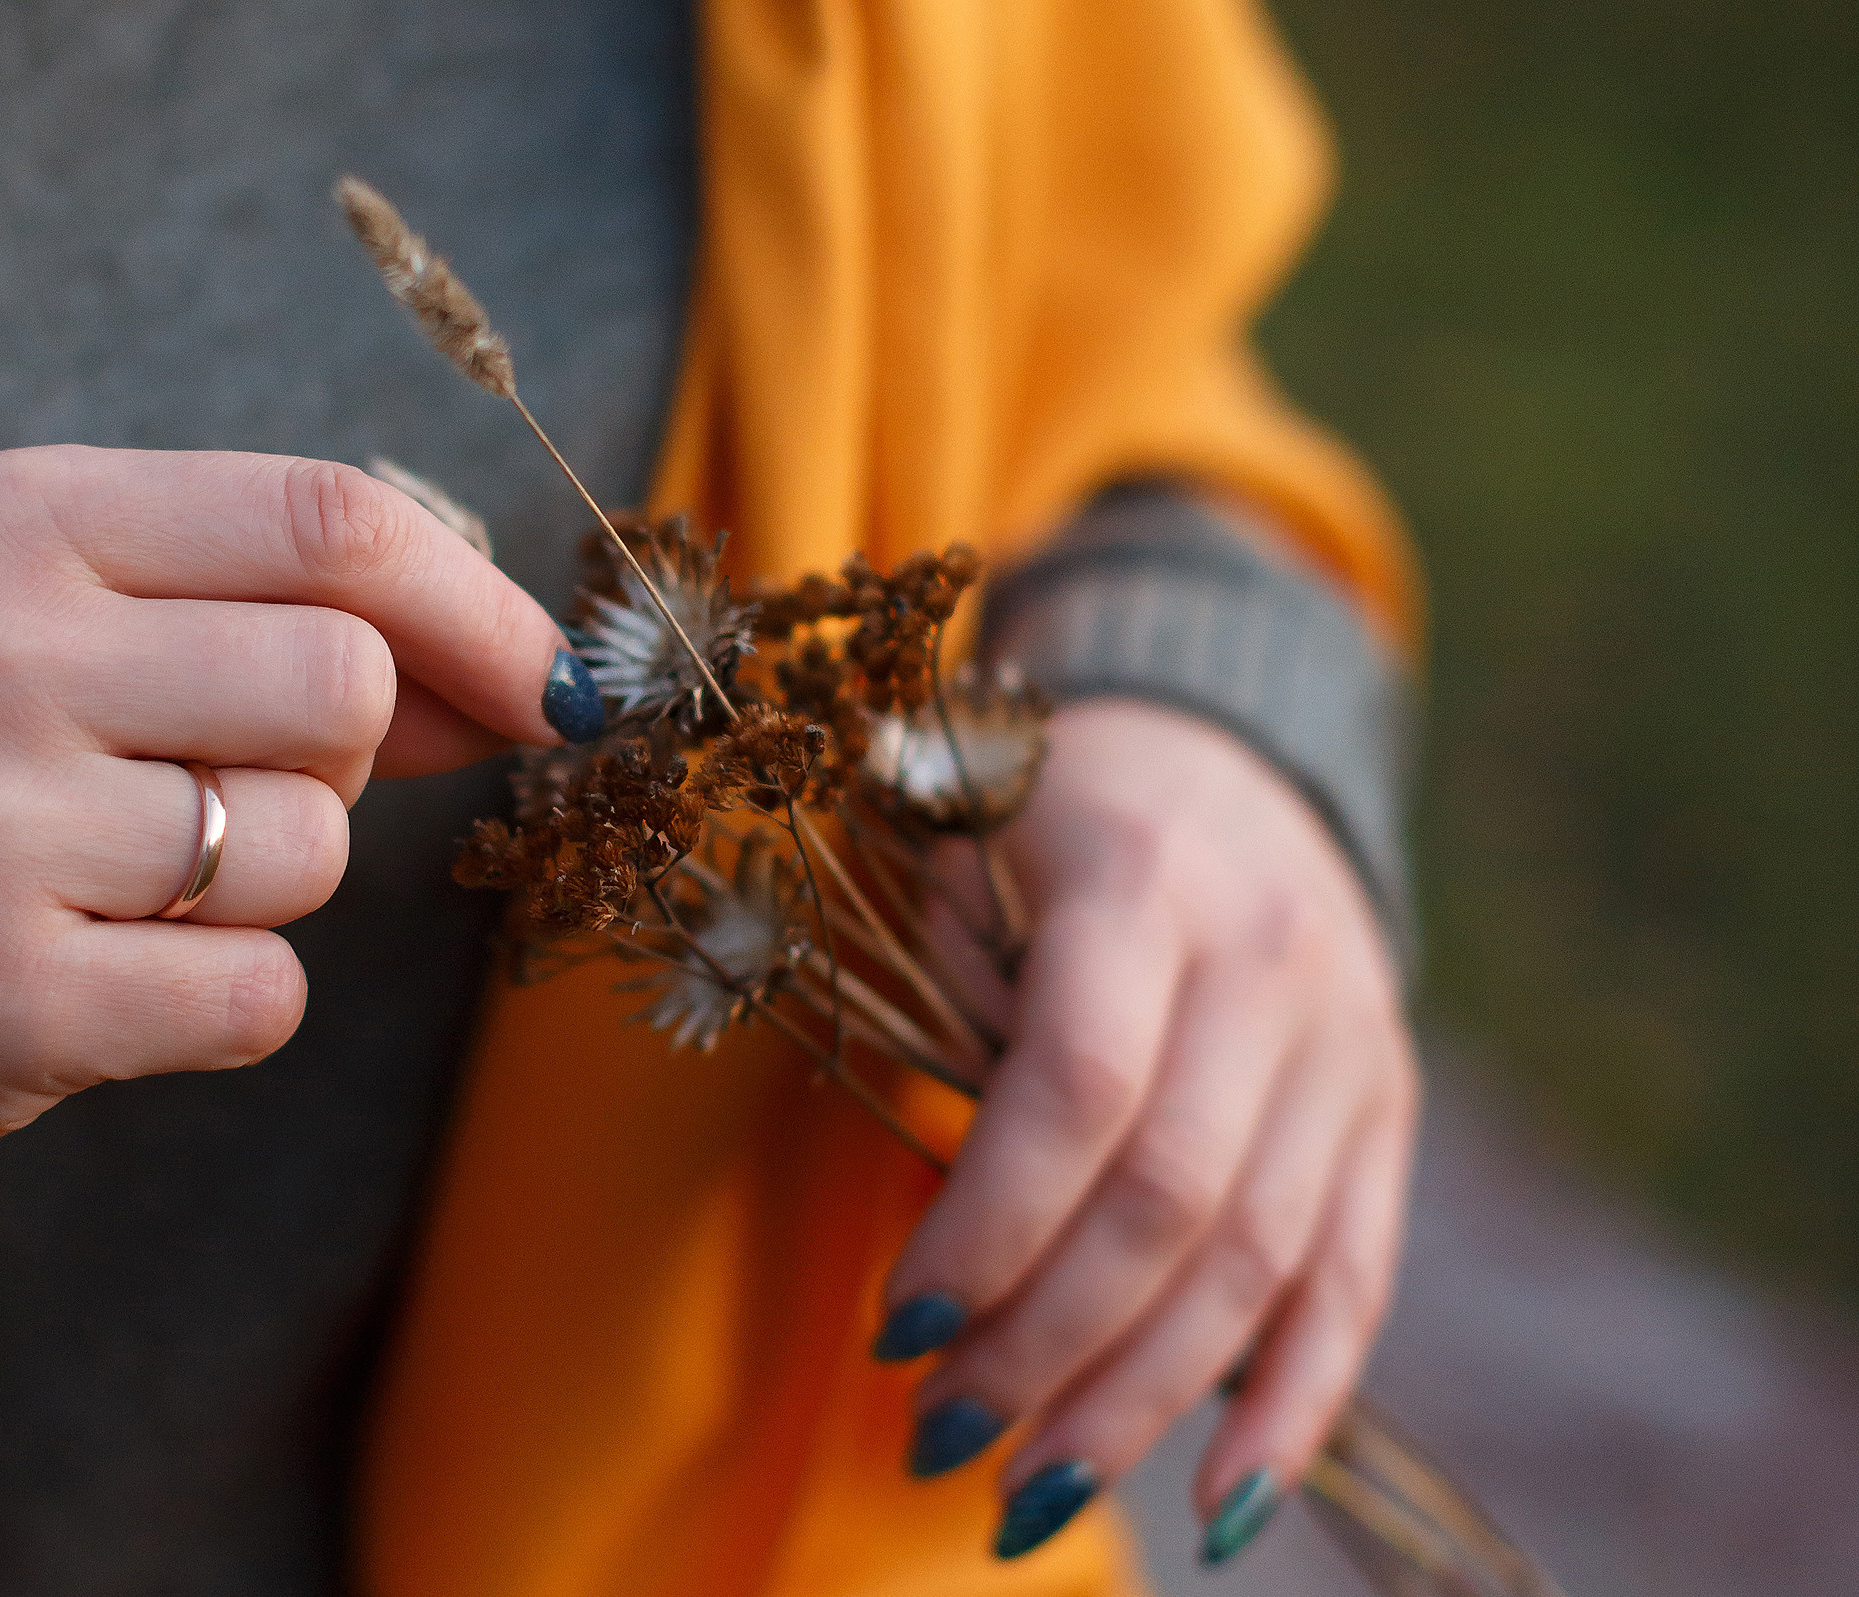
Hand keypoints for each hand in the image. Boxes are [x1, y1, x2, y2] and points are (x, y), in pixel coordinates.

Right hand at [0, 446, 588, 1161]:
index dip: (480, 606)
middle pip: (344, 687)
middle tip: (225, 779)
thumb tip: (526, 682)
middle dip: (341, 753)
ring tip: (133, 874)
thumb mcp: (81, 614)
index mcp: (20, 520)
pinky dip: (232, 994)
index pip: (329, 520)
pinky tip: (117, 968)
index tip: (549, 685)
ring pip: (310, 851)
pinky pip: (263, 995)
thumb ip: (292, 623)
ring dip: (272, 879)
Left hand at [876, 699, 1416, 1559]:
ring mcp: (1349, 1040)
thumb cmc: (1039, 818)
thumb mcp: (964, 855)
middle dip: (1048, 1345)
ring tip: (1027, 1498)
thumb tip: (970, 1242)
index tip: (899, 1328)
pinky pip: (1356, 1280)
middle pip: (1173, 1199)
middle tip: (939, 1436)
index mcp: (1143, 875)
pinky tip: (1221, 1504)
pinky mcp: (1390, 1108)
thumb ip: (958, 1013)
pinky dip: (1295, 1404)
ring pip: (1263, 1263)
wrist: (1221, 747)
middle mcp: (1271, 961)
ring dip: (1142, 1402)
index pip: (1078, 1084)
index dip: (990, 1224)